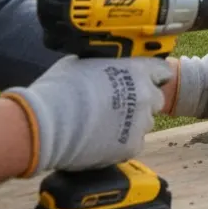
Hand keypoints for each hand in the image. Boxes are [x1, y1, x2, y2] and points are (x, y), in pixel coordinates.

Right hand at [1, 55, 172, 176]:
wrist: (46, 124)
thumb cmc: (58, 90)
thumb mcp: (81, 63)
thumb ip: (103, 65)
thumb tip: (101, 67)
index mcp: (136, 70)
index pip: (161, 70)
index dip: (152, 76)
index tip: (144, 81)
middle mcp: (144, 95)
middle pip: (155, 99)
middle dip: (141, 101)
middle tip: (119, 106)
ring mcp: (140, 122)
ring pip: (145, 123)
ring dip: (132, 123)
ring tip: (104, 124)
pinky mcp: (132, 145)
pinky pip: (133, 143)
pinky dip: (121, 142)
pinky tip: (100, 139)